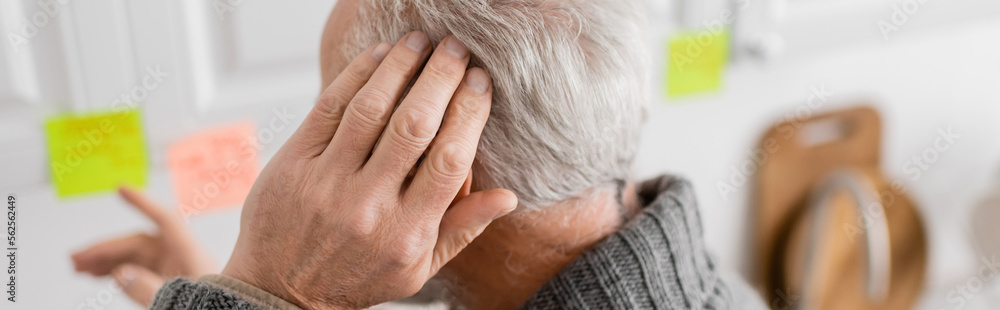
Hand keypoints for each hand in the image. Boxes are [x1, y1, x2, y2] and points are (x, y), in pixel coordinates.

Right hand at [71, 187, 216, 305]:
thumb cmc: (215, 306)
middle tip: (75, 259)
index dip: (142, 203)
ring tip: (78, 269)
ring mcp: (176, 271)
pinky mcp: (172, 284)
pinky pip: (141, 272)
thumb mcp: (177, 301)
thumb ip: (148, 289)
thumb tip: (121, 273)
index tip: (120, 188)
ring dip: (107, 261)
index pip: (165, 220)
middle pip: (140, 243)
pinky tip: (98, 277)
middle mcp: (183, 258)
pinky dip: (119, 273)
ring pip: (136, 258)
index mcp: (191, 253)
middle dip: (106, 249)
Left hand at [220, 32, 516, 308]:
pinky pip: (330, 109)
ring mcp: (328, 182)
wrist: (279, 290)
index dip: (469, 113)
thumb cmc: (357, 278)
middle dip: (440, 78)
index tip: (480, 82)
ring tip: (420, 41)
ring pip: (371, 109)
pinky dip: (356, 76)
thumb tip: (508, 197)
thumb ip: (461, 230)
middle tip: (457, 48)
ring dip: (400, 67)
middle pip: (414, 126)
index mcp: (407, 233)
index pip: (450, 161)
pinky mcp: (295, 163)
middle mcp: (368, 206)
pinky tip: (378, 56)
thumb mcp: (417, 270)